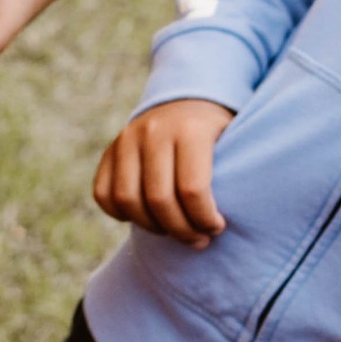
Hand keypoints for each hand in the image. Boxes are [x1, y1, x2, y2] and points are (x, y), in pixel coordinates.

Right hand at [95, 98, 234, 244]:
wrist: (188, 101)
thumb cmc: (219, 134)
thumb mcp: (236, 141)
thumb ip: (233, 175)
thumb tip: (224, 225)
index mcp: (190, 129)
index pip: (192, 189)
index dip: (205, 219)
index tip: (217, 227)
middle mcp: (154, 130)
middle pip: (159, 199)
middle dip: (181, 230)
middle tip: (199, 239)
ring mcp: (127, 139)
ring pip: (128, 200)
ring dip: (153, 228)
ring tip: (175, 231)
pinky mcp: (109, 151)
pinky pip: (104, 194)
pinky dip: (122, 215)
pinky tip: (148, 218)